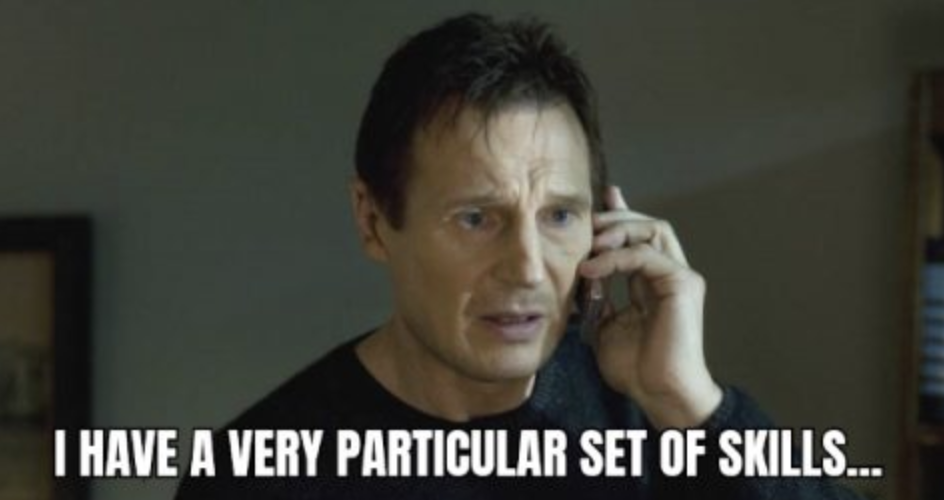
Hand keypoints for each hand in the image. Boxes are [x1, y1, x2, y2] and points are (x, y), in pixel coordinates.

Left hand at [579, 186, 722, 428]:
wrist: (659, 392)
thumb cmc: (636, 368)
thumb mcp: (603, 326)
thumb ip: (596, 299)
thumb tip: (579, 275)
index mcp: (652, 282)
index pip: (638, 238)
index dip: (619, 217)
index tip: (595, 203)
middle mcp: (670, 274)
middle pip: (648, 225)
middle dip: (615, 218)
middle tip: (586, 222)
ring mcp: (680, 276)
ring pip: (653, 229)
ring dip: (618, 229)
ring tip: (589, 242)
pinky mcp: (682, 283)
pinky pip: (646, 255)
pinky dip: (616, 257)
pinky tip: (592, 269)